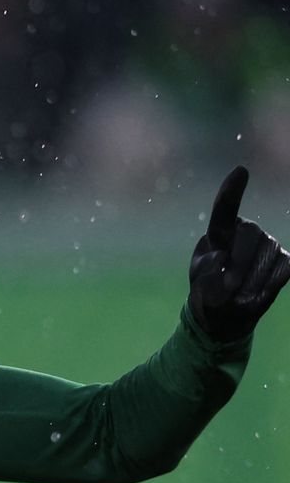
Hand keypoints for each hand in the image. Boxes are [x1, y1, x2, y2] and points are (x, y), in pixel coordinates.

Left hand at [188, 166, 289, 341]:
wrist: (227, 312)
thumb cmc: (208, 291)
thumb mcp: (200, 282)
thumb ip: (207, 270)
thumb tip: (221, 258)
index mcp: (220, 233)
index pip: (224, 210)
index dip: (232, 191)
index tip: (241, 171)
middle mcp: (247, 232)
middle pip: (250, 234)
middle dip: (240, 261)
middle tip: (229, 285)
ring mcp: (269, 244)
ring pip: (266, 256)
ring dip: (250, 281)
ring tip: (238, 294)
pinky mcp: (285, 260)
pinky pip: (280, 271)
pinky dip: (266, 287)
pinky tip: (254, 293)